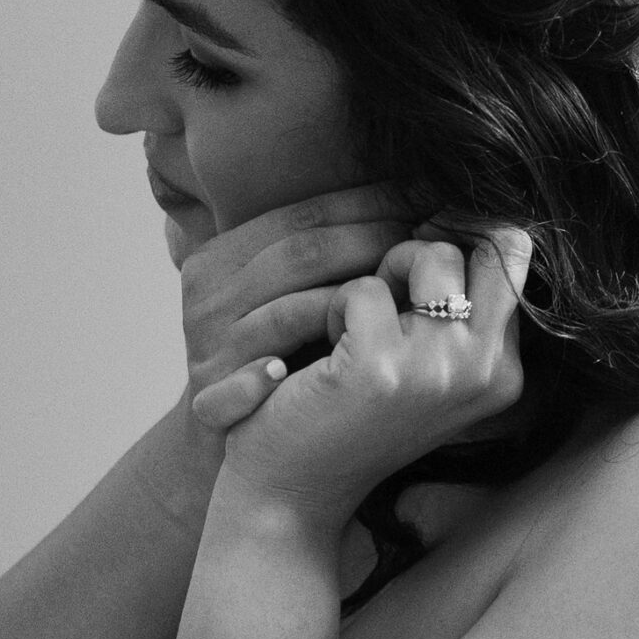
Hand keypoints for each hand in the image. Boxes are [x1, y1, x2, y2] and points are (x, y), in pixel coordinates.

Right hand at [173, 184, 418, 471]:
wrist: (241, 444)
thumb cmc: (288, 358)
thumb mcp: (294, 295)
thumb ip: (332, 254)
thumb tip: (421, 203)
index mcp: (221, 257)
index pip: (303, 216)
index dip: (368, 203)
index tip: (426, 194)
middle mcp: (208, 297)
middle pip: (300, 257)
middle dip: (371, 243)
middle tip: (429, 241)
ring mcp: (210, 348)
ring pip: (282, 317)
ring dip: (340, 307)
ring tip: (396, 299)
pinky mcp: (208, 399)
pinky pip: (238, 385)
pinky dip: (262, 379)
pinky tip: (294, 373)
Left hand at [190, 219, 534, 526]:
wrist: (293, 492)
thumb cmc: (351, 416)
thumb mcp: (423, 363)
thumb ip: (458, 305)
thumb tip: (462, 212)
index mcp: (505, 371)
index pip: (514, 257)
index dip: (463, 238)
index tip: (414, 259)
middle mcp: (488, 372)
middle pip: (483, 246)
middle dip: (426, 249)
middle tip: (383, 294)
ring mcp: (439, 370)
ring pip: (427, 255)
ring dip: (378, 276)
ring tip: (352, 328)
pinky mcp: (381, 368)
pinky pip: (362, 288)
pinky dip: (333, 308)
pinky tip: (324, 358)